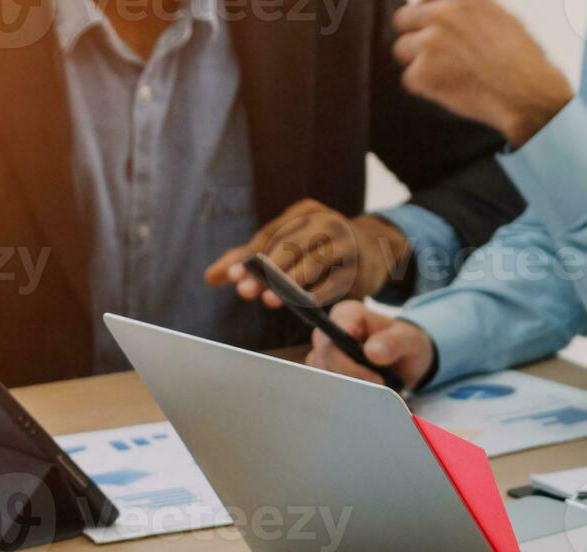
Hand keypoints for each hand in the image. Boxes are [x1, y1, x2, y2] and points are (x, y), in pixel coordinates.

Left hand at [206, 201, 409, 306]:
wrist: (374, 250)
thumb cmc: (321, 250)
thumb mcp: (289, 246)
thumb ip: (251, 259)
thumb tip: (211, 276)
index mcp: (305, 211)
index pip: (272, 235)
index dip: (250, 256)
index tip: (232, 276)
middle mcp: (326, 221)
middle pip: (291, 246)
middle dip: (267, 271)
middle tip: (247, 290)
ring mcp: (346, 242)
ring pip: (313, 262)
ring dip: (290, 283)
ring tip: (270, 299)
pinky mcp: (360, 267)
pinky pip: (336, 282)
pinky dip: (319, 294)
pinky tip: (304, 304)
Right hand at [305, 300, 436, 391]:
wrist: (406, 360)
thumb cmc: (405, 342)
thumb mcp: (410, 340)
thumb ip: (394, 342)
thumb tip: (372, 352)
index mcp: (347, 315)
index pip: (331, 341)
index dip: (348, 365)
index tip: (376, 380)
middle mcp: (329, 333)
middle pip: (323, 362)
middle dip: (350, 380)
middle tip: (379, 390)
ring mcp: (324, 355)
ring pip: (323, 379)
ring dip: (348, 390)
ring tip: (375, 392)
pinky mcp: (326, 374)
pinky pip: (326, 390)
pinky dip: (346, 397)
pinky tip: (364, 397)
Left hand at [393, 0, 573, 146]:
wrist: (527, 92)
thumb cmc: (523, 59)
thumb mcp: (501, 15)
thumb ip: (470, 9)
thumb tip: (453, 11)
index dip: (427, 15)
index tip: (431, 27)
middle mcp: (440, 14)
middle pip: (403, 19)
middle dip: (415, 35)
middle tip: (433, 54)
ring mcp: (428, 43)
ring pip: (401, 49)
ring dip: (417, 60)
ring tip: (446, 73)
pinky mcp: (421, 73)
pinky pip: (409, 79)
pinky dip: (426, 86)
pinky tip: (451, 88)